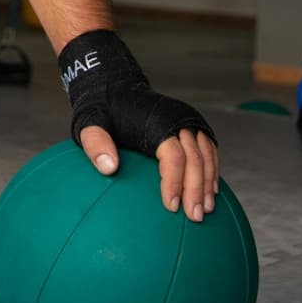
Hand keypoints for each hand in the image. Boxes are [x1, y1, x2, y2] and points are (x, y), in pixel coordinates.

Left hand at [59, 29, 217, 218]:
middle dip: (197, 189)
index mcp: (157, 122)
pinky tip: (210, 190)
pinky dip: (211, 170)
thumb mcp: (90, 123)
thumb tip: (109, 168)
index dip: (174, 182)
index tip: (170, 207)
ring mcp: (188, 120)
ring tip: (206, 209)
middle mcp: (178, 119)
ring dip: (208, 183)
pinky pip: (209, 149)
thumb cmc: (102, 109)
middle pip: (195, 159)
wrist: (116, 86)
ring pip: (206, 155)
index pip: (174, 157)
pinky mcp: (192, 124)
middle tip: (195, 217)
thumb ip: (96, 144)